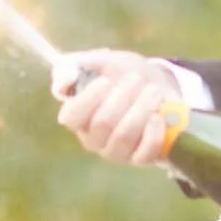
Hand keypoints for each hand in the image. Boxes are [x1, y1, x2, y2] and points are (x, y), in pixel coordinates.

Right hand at [50, 49, 182, 167]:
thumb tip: (62, 78)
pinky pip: (144, 153)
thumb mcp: (104, 62)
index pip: (71, 117)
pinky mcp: (139, 159)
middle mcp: (93, 139)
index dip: (87, 100)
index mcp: (79, 117)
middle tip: (136, 79)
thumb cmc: (125, 75)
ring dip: (141, 110)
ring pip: (124, 135)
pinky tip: (158, 117)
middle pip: (102, 123)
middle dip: (122, 97)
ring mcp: (116, 152)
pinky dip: (153, 133)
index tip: (105, 81)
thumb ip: (79, 65)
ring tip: (153, 91)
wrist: (158, 85)